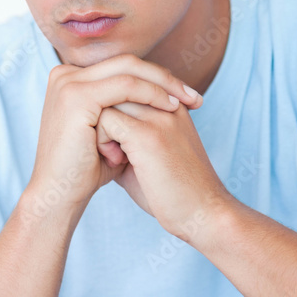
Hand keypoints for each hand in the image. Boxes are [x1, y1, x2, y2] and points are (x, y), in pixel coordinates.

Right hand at [26, 53, 203, 219]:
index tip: (186, 94)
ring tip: (186, 102)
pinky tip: (171, 108)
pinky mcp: (76, 96)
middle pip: (127, 62)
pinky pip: (125, 85)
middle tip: (194, 96)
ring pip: (129, 69)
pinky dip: (152, 93)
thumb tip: (164, 93)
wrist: (61, 199)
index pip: (122, 66)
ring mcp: (68, 83)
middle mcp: (65, 74)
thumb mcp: (110, 130)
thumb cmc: (88, 170)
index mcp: (70, 78)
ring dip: (163, 84)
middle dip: (165, 77)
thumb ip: (126, 108)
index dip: (156, 77)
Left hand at [95, 98, 234, 241]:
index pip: (129, 83)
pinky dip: (101, 139)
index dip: (114, 109)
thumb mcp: (150, 156)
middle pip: (117, 87)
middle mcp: (167, 103)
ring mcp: (158, 116)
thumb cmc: (175, 191)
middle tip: (108, 149)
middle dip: (103, 114)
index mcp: (172, 104)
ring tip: (111, 155)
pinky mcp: (147, 135)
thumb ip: (126, 139)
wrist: (203, 213)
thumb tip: (93, 132)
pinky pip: (107, 119)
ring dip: (99, 125)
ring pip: (108, 99)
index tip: (115, 142)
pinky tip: (113, 162)